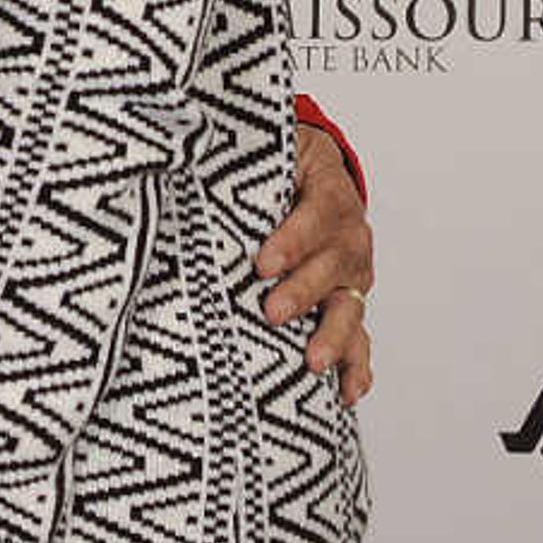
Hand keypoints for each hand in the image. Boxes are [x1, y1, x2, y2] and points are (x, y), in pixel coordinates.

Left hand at [257, 125, 374, 402]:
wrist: (315, 170)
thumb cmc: (278, 165)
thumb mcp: (267, 149)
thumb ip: (237, 157)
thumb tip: (183, 151)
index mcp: (329, 193)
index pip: (316, 215)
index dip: (292, 240)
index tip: (262, 262)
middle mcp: (347, 236)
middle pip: (331, 266)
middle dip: (302, 292)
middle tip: (272, 311)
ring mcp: (352, 274)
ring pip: (348, 306)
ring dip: (331, 335)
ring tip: (311, 361)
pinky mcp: (348, 303)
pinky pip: (359, 338)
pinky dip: (357, 366)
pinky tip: (347, 392)